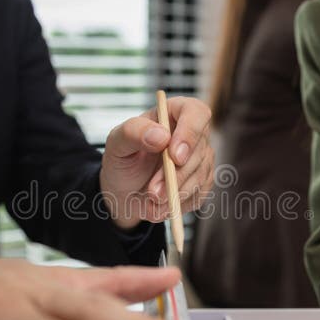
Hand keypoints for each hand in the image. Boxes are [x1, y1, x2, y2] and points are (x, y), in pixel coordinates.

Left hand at [99, 97, 214, 229]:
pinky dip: (178, 204)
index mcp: (175, 112)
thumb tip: (162, 136)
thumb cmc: (122, 158)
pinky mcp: (203, 182)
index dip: (190, 134)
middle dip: (175, 176)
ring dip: (174, 193)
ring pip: (200, 176)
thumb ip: (133, 133)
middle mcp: (194, 133)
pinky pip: (198, 195)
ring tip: (151, 202)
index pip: (197, 113)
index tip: (175, 157)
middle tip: (153, 192)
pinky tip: (160, 206)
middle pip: (199, 151)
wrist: (125, 189)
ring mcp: (202, 158)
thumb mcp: (116, 143)